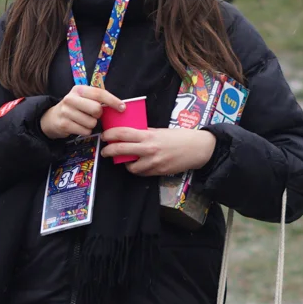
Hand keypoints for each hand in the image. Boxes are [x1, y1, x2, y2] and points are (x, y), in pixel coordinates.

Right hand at [40, 85, 124, 139]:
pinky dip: (85, 131)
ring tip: (83, 121)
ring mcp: (66, 112)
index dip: (113, 101)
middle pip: (96, 109)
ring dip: (91, 124)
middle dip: (99, 115)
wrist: (52, 118)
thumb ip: (97, 99)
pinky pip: (85, 131)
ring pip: (92, 122)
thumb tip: (120, 106)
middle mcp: (70, 98)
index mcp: (78, 90)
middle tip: (94, 115)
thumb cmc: (74, 107)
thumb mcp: (82, 98)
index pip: (99, 93)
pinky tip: (79, 127)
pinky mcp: (64, 124)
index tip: (122, 107)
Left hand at [100, 127, 215, 176]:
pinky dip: (137, 169)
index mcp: (148, 135)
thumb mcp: (160, 131)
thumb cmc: (179, 137)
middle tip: (104, 151)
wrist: (197, 149)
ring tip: (124, 160)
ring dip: (124, 163)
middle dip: (109, 151)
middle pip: (121, 150)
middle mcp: (148, 149)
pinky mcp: (158, 172)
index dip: (110, 135)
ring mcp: (153, 162)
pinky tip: (138, 165)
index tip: (104, 136)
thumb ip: (145, 133)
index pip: (123, 133)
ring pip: (130, 166)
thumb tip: (130, 134)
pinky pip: (142, 173)